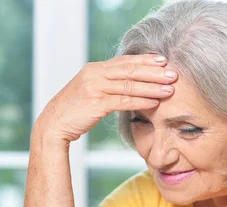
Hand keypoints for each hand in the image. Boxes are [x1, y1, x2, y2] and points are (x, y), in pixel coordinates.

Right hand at [34, 54, 177, 144]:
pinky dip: (141, 100)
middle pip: (130, 70)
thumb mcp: (89, 92)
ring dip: (152, 87)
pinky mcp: (96, 103)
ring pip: (129, 85)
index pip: (124, 61)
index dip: (145, 61)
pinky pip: (123, 100)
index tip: (163, 61)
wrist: (53, 125)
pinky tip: (154, 102)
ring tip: (169, 89)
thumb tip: (127, 85)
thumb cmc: (73, 112)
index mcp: (94, 69)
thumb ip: (106, 85)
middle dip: (154, 72)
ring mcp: (94, 87)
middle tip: (173, 74)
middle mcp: (94, 74)